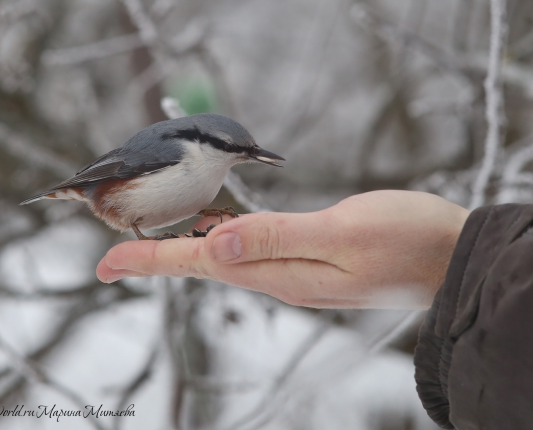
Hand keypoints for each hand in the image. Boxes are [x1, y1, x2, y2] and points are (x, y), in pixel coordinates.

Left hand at [96, 190, 469, 308]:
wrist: (449, 257)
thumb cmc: (404, 242)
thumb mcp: (342, 235)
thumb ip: (278, 237)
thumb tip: (216, 242)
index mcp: (281, 273)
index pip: (202, 265)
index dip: (153, 260)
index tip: (106, 263)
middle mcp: (280, 278)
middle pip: (206, 265)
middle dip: (158, 257)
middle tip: (113, 257)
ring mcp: (295, 272)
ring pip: (227, 259)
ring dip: (186, 251)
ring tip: (151, 245)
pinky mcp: (309, 259)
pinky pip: (252, 251)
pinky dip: (223, 240)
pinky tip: (214, 230)